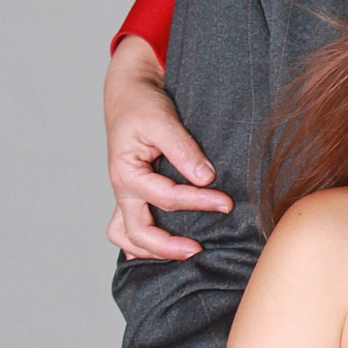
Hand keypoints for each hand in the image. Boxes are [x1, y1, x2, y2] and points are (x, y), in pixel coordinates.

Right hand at [104, 35, 231, 259]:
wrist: (129, 92)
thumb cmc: (142, 104)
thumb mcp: (162, 120)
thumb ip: (183, 150)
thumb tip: (205, 178)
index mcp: (126, 172)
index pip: (165, 198)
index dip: (198, 202)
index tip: (226, 203)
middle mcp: (122, 188)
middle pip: (138, 232)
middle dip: (169, 246)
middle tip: (199, 250)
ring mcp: (125, 193)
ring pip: (125, 236)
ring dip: (150, 250)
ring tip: (181, 255)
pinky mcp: (133, 192)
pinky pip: (127, 227)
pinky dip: (140, 242)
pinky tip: (161, 250)